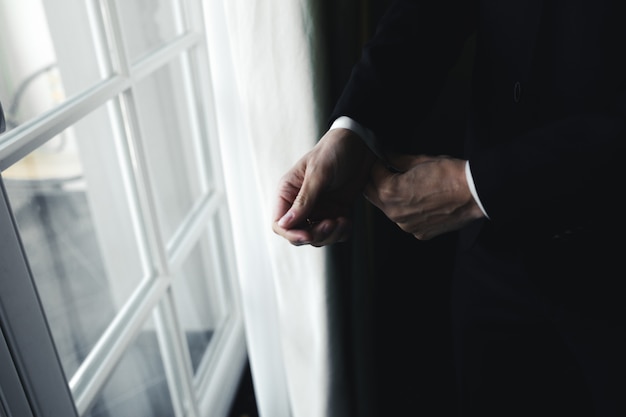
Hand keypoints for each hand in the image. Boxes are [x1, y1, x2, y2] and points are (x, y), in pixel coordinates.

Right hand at [272, 128, 375, 245]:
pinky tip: (348, 219)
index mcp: (288, 192)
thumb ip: (304, 200)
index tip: (308, 235)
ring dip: (331, 235)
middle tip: (332, 222)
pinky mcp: (334, 212)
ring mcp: (318, 210)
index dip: (291, 234)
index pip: (280, 224)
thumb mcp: (318, 173)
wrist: (360, 144)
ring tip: (343, 219)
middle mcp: (300, 204)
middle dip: (316, 234)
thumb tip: (285, 224)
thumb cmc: (334, 150)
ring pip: (317, 238)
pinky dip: (342, 232)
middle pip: (299, 235)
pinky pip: (335, 234)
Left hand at [364, 154, 484, 239]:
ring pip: (389, 210)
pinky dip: (409, 211)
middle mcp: (394, 213)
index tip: (382, 160)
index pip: (372, 174)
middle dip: (378, 182)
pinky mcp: (420, 233)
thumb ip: (398, 159)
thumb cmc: (450, 174)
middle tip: (388, 172)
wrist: (475, 193)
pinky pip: (407, 221)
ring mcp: (407, 226)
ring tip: (408, 186)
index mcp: (390, 191)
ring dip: (392, 199)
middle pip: (373, 195)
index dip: (377, 164)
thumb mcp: (420, 160)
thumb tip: (388, 155)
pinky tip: (420, 201)